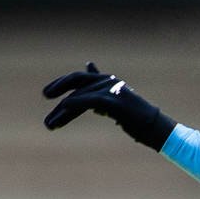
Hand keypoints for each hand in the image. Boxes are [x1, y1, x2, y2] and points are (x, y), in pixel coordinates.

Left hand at [42, 62, 177, 149]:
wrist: (154, 127)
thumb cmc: (134, 117)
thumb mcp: (112, 102)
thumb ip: (98, 90)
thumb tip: (89, 71)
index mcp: (106, 81)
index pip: (79, 79)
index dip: (61, 84)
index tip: (47, 94)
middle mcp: (108, 81)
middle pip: (77, 80)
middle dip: (58, 87)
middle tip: (44, 96)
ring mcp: (112, 90)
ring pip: (80, 96)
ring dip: (61, 112)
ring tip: (49, 125)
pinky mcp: (115, 101)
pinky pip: (90, 100)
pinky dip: (76, 103)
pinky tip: (64, 109)